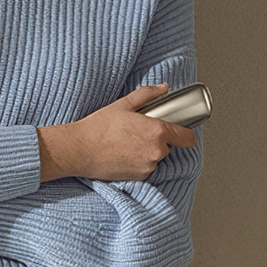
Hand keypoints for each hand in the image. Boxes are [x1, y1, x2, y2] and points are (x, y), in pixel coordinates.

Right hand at [44, 83, 197, 182]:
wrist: (79, 150)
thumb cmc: (99, 127)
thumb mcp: (123, 104)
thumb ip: (147, 95)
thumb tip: (163, 88)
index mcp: (157, 131)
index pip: (187, 137)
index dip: (185, 134)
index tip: (181, 132)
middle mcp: (156, 151)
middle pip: (168, 146)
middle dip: (158, 140)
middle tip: (138, 132)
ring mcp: (148, 166)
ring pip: (156, 157)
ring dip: (148, 151)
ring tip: (127, 143)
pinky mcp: (139, 177)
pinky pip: (146, 167)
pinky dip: (138, 161)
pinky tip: (123, 153)